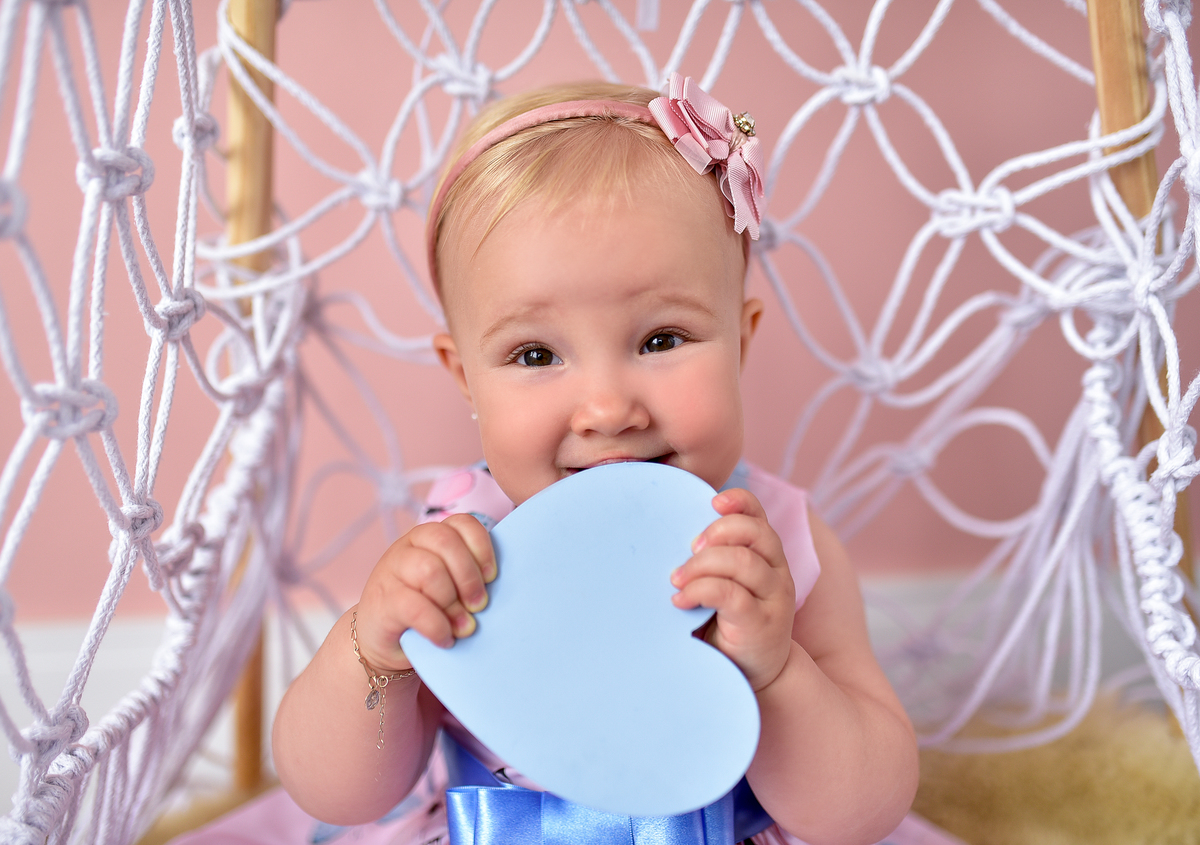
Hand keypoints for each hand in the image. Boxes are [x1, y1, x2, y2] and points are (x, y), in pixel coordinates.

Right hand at [354, 514, 495, 672]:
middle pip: (446, 543)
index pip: (462, 523)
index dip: (482, 548)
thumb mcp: (449, 586)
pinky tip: (445, 638)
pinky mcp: (382, 600)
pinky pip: (415, 607)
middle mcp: (408, 546)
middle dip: (469, 577)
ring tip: (464, 627)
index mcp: (430, 536)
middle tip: (479, 606)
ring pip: (430, 571)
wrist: (382, 639)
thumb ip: (468, 578)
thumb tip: (500, 589)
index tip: (492, 577)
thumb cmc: (426, 609)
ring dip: (453, 604)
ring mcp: (391, 570)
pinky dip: (437, 626)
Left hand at [670, 488, 794, 691]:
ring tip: (677, 580)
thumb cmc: (727, 622)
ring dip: (702, 565)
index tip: (712, 502)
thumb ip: (710, 560)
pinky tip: (680, 600)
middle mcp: (776, 571)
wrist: (754, 673)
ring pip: (742, 561)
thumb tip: (663, 536)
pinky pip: (732, 595)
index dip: (738, 502)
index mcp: (765, 554)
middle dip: (716, 533)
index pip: (759, 514)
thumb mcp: (723, 583)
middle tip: (689, 551)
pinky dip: (701, 591)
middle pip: (754, 532)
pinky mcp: (761, 624)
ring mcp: (773, 598)